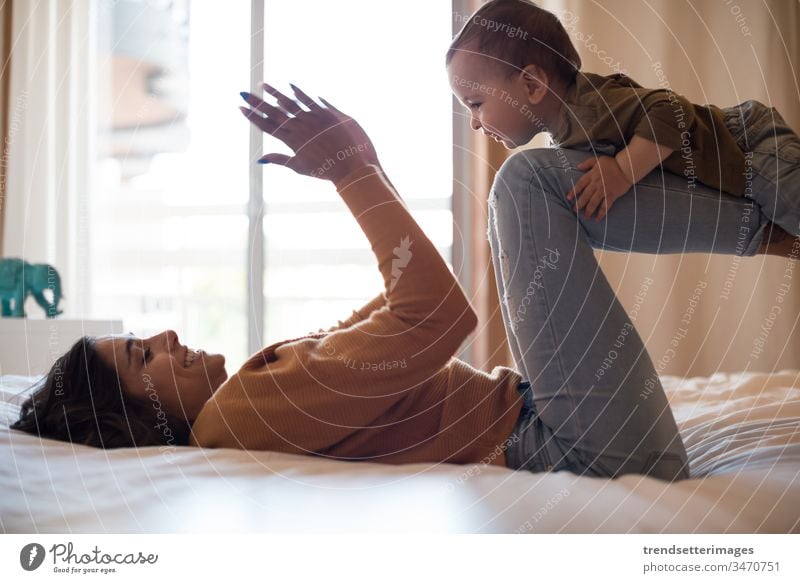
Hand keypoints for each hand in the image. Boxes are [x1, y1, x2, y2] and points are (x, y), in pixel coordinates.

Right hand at [239, 83, 379, 183]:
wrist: (352, 168)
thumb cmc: (327, 171)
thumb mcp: (300, 168)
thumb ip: (279, 160)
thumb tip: (259, 159)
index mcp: (292, 142)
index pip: (267, 127)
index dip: (253, 116)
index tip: (240, 107)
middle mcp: (299, 129)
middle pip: (274, 113)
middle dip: (257, 102)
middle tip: (243, 92)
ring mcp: (313, 120)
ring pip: (290, 103)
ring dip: (274, 93)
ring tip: (262, 85)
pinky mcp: (327, 114)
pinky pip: (310, 100)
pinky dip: (300, 93)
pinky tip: (290, 85)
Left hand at [566, 155, 631, 221]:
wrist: (626, 167)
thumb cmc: (612, 163)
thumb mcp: (598, 159)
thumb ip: (587, 163)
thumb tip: (578, 167)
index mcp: (592, 175)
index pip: (580, 185)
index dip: (573, 192)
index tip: (568, 198)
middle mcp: (596, 184)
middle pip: (585, 196)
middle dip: (579, 204)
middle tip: (574, 210)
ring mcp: (604, 190)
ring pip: (594, 203)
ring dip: (588, 211)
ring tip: (585, 217)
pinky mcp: (612, 195)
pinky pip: (605, 206)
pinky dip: (601, 213)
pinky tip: (597, 219)